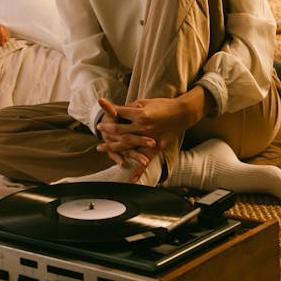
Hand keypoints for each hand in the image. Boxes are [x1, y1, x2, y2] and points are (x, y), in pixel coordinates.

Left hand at [96, 88, 210, 180]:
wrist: (182, 113)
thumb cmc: (164, 105)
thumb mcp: (147, 102)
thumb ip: (133, 107)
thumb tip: (121, 109)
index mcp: (140, 113)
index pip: (120, 113)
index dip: (111, 113)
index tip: (104, 114)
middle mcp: (143, 127)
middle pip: (120, 130)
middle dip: (107, 129)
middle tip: (98, 128)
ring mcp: (149, 139)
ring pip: (127, 144)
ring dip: (113, 146)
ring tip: (101, 147)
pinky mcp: (156, 147)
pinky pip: (146, 161)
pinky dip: (138, 170)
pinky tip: (130, 179)